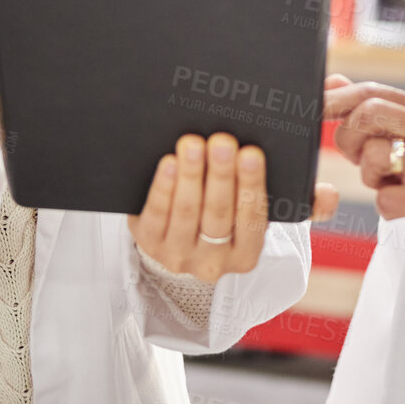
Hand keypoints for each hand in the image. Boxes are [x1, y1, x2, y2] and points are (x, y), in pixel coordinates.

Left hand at [130, 133, 270, 282]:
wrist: (173, 249)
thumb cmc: (213, 223)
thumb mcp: (236, 217)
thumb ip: (240, 192)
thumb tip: (241, 150)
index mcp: (244, 255)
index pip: (252, 218)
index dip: (251, 183)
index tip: (251, 153)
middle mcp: (213, 261)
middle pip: (218, 212)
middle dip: (221, 173)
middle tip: (222, 142)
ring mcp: (180, 256)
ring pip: (187, 211)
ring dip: (191, 173)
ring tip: (193, 145)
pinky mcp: (151, 245)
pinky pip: (157, 212)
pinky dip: (164, 186)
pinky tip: (169, 164)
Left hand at [325, 76, 404, 272]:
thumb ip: (376, 111)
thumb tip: (333, 83)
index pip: (374, 92)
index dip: (336, 100)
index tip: (313, 109)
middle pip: (369, 114)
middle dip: (348, 138)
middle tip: (357, 158)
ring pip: (374, 156)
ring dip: (370, 177)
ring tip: (393, 184)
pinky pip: (385, 199)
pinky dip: (386, 206)